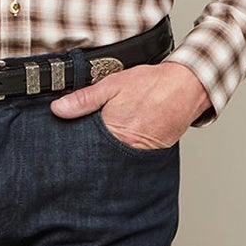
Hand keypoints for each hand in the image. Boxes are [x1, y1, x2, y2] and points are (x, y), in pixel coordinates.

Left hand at [49, 59, 208, 147]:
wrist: (186, 88)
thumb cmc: (151, 85)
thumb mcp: (112, 85)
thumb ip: (84, 99)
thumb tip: (58, 108)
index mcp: (114, 134)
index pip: (85, 149)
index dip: (75, 149)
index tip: (66, 149)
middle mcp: (127, 149)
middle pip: (100, 159)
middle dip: (90, 156)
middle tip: (83, 151)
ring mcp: (141, 155)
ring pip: (116, 161)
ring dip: (108, 156)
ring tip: (105, 145)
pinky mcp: (152, 155)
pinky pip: (132, 159)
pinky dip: (125, 153)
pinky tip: (122, 143)